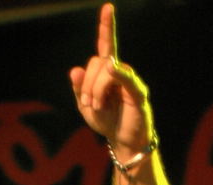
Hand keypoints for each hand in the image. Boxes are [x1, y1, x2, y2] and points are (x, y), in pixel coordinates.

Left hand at [70, 3, 153, 155]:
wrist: (124, 142)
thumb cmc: (107, 122)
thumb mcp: (86, 107)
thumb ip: (79, 89)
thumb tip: (75, 70)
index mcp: (106, 73)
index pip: (105, 46)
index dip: (106, 27)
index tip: (108, 8)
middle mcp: (119, 72)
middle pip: (97, 61)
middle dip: (87, 83)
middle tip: (90, 104)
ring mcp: (129, 80)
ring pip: (106, 70)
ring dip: (96, 90)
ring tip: (98, 107)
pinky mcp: (137, 92)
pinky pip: (125, 77)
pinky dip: (116, 75)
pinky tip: (112, 75)